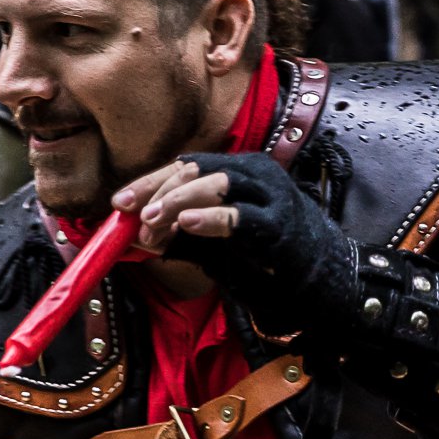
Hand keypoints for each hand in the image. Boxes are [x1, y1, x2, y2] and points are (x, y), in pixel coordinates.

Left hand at [111, 153, 356, 324]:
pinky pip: (239, 216)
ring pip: (216, 182)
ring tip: (154, 220)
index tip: (120, 202)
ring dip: (179, 200)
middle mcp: (253, 173)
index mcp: (237, 169)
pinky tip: (187, 223)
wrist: (319, 273)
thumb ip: (177, 233)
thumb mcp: (213, 239)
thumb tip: (133, 234)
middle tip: (138, 217)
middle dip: (161, 191)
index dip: (149, 181)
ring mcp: (268, 196)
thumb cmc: (263, 253)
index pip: (186, 165)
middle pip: (197, 168)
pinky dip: (210, 218)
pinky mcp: (277, 225)